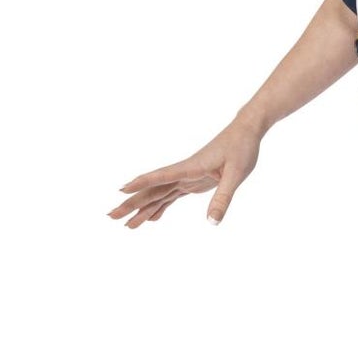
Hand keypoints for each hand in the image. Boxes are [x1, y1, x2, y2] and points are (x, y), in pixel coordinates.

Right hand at [109, 115, 263, 228]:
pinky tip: (152, 219)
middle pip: (152, 189)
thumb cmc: (242, 148)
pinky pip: (171, 196)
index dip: (141, 184)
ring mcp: (187, 177)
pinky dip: (160, 207)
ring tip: (126, 225)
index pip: (161, 177)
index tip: (121, 190)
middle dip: (131, 203)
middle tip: (111, 216)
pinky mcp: (193, 181)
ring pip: (158, 195)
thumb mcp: (237, 174)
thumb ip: (223, 198)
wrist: (245, 132)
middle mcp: (184, 172)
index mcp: (190, 167)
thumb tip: (211, 223)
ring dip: (142, 209)